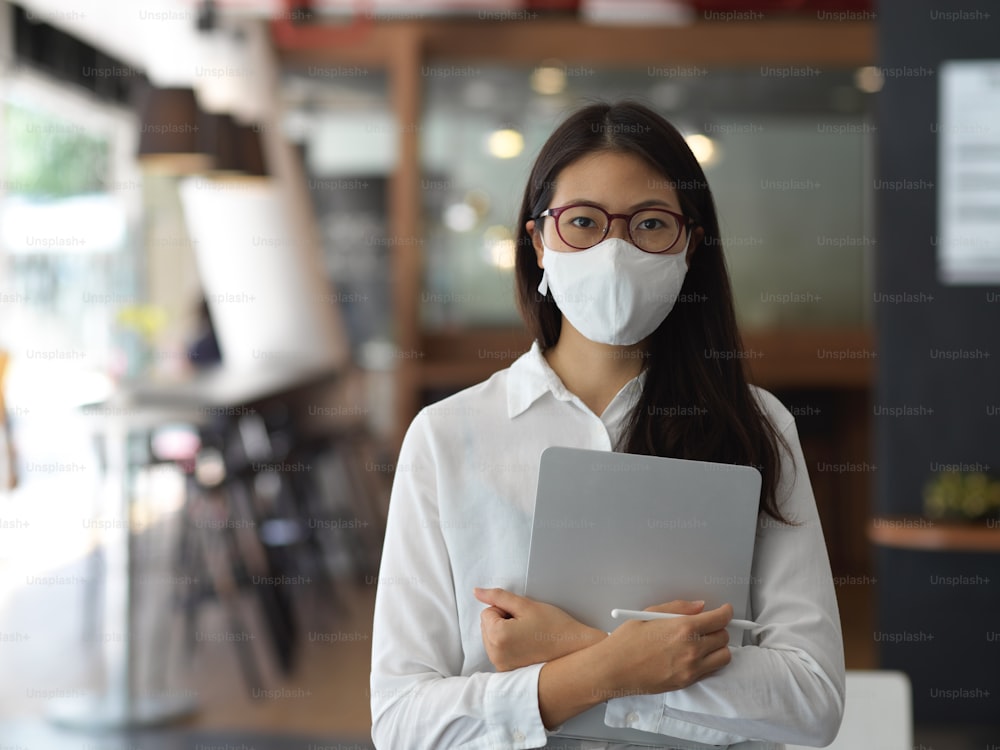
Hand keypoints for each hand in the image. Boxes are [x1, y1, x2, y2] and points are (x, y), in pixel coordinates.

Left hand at [474, 587, 605, 671]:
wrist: (575, 650)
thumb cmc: (554, 627)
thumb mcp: (526, 605)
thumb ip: (499, 596)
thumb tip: (477, 592)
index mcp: (497, 637)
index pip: (488, 612)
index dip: (506, 609)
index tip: (524, 617)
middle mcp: (496, 656)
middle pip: (487, 626)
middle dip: (503, 621)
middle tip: (527, 625)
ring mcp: (502, 667)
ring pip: (493, 638)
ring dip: (505, 633)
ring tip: (529, 635)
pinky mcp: (509, 673)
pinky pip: (500, 651)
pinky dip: (509, 646)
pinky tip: (528, 646)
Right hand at [594, 600, 732, 698]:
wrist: (613, 669)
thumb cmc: (626, 641)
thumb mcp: (649, 614)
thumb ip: (678, 608)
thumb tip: (699, 606)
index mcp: (683, 628)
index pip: (719, 619)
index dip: (726, 612)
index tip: (725, 610)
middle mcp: (692, 649)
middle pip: (723, 637)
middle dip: (718, 628)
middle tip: (708, 625)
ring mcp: (691, 668)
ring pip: (723, 656)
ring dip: (718, 647)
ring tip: (704, 642)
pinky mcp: (687, 682)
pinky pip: (710, 670)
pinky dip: (709, 661)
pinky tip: (695, 655)